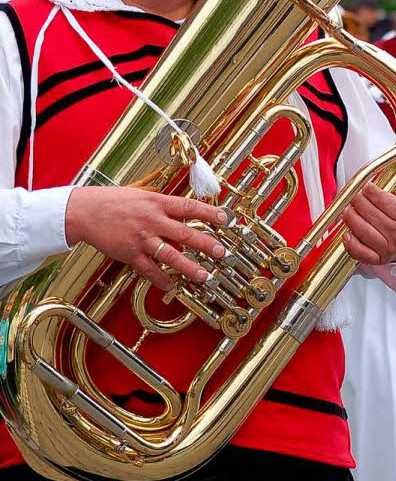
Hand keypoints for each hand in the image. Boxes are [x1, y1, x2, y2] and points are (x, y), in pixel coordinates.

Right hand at [65, 186, 226, 291]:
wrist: (84, 211)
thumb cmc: (113, 200)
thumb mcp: (142, 194)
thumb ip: (163, 204)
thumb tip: (184, 211)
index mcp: (157, 203)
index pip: (189, 207)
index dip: (210, 212)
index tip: (226, 219)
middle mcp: (152, 221)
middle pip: (186, 233)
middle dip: (207, 244)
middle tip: (222, 252)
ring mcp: (142, 239)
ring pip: (171, 256)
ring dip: (189, 267)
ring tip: (204, 275)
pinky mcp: (130, 254)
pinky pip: (149, 270)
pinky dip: (161, 279)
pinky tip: (172, 286)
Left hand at [341, 181, 395, 264]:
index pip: (384, 201)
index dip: (371, 191)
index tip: (366, 187)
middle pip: (371, 214)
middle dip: (358, 201)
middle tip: (354, 195)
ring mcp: (389, 249)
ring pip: (363, 231)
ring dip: (351, 218)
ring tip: (347, 209)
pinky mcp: (378, 259)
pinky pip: (361, 252)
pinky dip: (351, 243)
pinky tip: (347, 233)